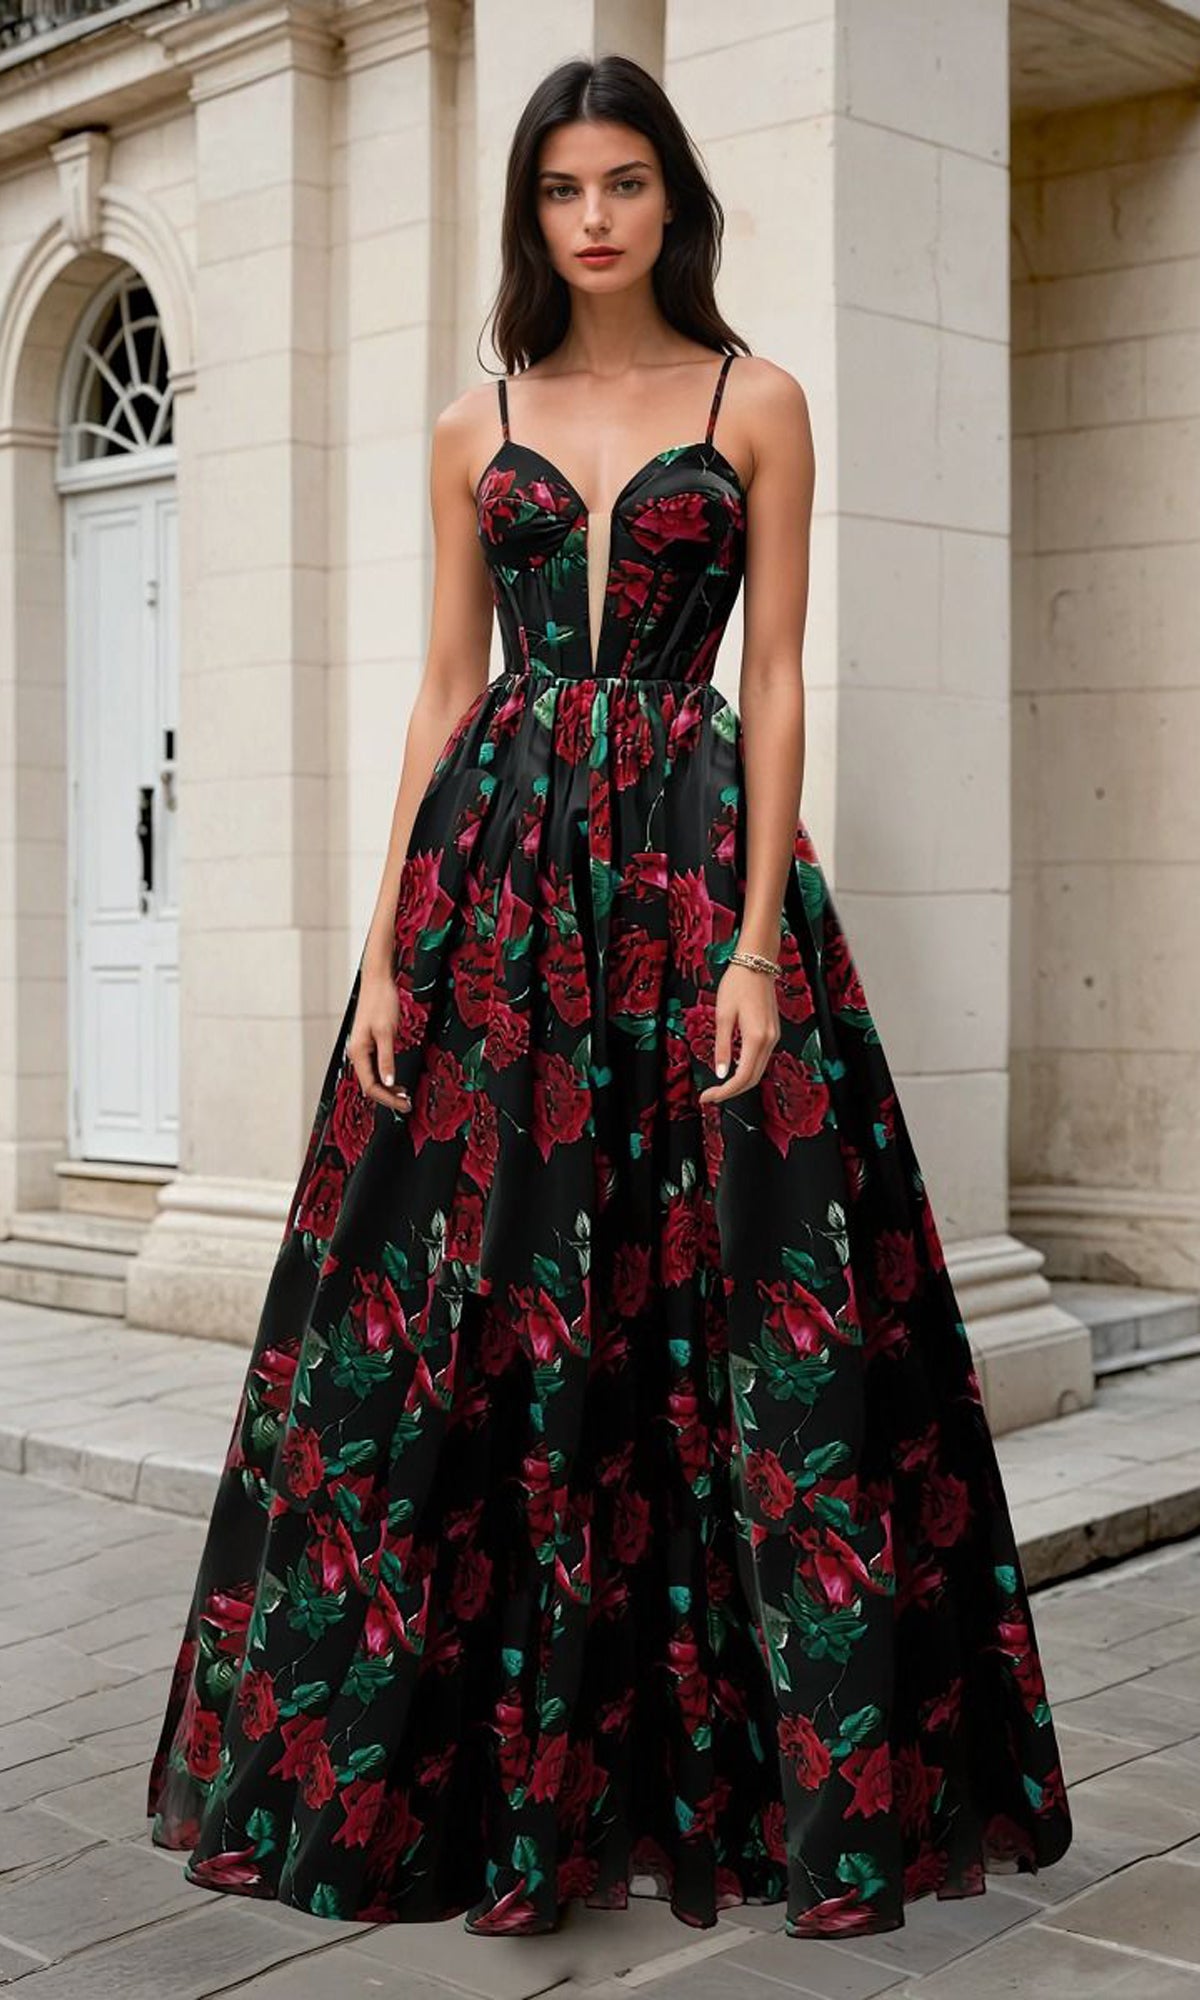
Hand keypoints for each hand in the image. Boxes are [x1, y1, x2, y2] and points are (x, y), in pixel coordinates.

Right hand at [347, 966, 410, 1112]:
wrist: (377, 981)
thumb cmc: (381, 1002)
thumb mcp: (387, 1032)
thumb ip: (387, 1058)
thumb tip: (389, 1082)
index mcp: (358, 1052)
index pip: (371, 1086)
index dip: (388, 1098)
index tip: (404, 1104)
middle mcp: (357, 1053)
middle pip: (370, 1084)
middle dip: (388, 1097)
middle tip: (407, 1103)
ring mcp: (362, 1049)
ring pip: (373, 1077)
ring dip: (388, 1088)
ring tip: (405, 1094)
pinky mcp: (369, 1043)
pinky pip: (375, 1067)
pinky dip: (386, 1076)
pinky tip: (396, 1080)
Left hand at [697, 959, 779, 1104]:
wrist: (756, 964)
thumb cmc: (737, 984)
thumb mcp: (723, 1016)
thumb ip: (722, 1046)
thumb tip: (720, 1072)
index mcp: (756, 1037)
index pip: (742, 1077)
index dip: (725, 1092)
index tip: (708, 1097)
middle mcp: (769, 1040)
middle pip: (753, 1078)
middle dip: (731, 1091)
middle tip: (711, 1094)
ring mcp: (774, 1037)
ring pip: (758, 1070)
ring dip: (740, 1082)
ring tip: (719, 1085)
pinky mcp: (773, 1032)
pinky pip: (761, 1058)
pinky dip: (747, 1069)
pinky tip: (732, 1068)